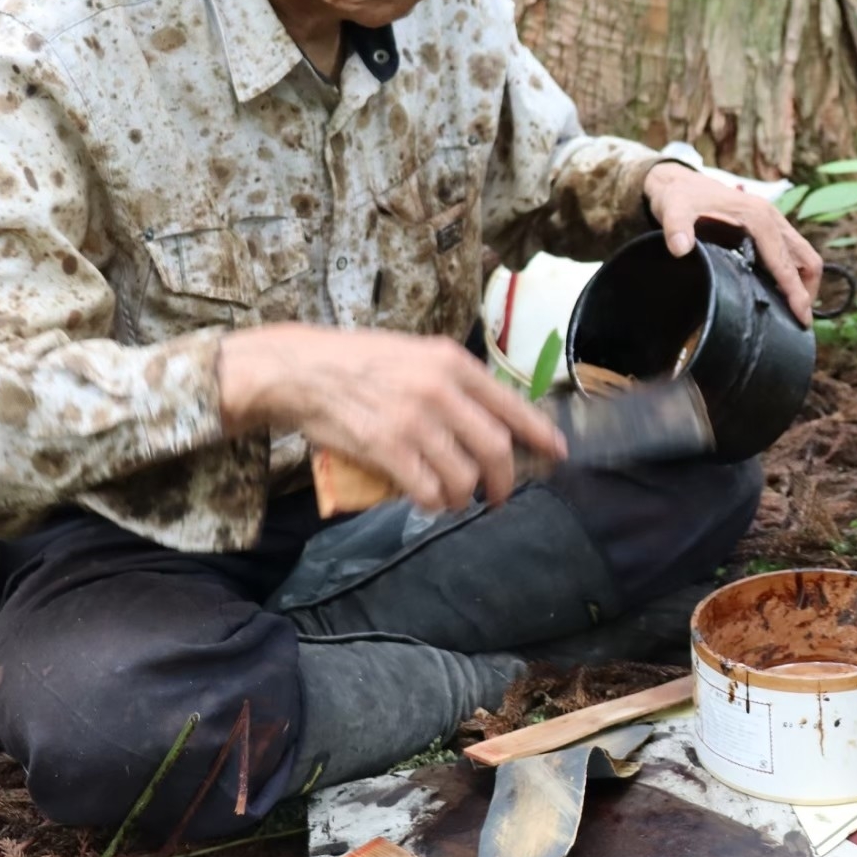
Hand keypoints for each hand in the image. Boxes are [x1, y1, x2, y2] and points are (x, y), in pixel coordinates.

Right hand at [217, 324, 566, 511]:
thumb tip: (492, 417)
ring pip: (464, 476)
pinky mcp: (386, 449)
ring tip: (457, 500)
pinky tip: (430, 502)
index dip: (540, 436)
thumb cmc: (358, 361)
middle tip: (499, 496)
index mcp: (453, 363)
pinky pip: (427, 490)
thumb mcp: (416, 354)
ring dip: (465, 497)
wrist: (299, 370)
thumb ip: (454, 381)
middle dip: (505, 481)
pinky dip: (434, 503)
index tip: (557, 454)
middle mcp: (440, 390)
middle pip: (495, 449)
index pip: (512, 406)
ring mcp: (414, 421)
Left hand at [644, 162, 822, 325]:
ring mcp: (772, 222)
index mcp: (758, 217)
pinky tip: (776, 291)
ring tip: (790, 310)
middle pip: (807, 259)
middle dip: (807, 291)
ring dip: (803, 282)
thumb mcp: (673, 211)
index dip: (795, 292)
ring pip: (803, 256)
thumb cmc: (678, 197)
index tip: (801, 319)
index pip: (786, 262)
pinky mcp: (767, 227)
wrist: (678, 182)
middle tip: (796, 320)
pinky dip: (793, 273)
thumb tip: (680, 249)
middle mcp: (772, 218)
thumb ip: (676, 229)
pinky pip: (791, 253)